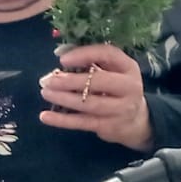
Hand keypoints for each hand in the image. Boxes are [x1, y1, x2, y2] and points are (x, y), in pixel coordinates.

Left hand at [39, 44, 153, 150]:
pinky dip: (62, 120)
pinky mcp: (109, 126)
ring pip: (90, 104)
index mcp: (129, 67)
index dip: (85, 54)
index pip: (109, 55)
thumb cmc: (116, 88)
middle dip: (72, 81)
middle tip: (51, 80)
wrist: (135, 120)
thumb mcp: (113, 71)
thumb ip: (93, 62)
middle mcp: (129, 87)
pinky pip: (83, 123)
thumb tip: (62, 54)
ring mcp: (121, 109)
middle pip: (100, 82)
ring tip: (46, 93)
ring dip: (65, 98)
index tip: (63, 59)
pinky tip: (45, 116)